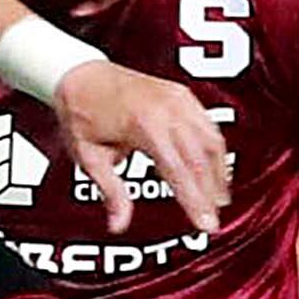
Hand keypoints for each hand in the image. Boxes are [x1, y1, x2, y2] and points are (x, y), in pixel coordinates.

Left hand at [56, 64, 229, 234]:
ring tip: (218, 199)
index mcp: (145, 125)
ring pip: (211, 141)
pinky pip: (208, 125)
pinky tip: (215, 168)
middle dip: (210, 192)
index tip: (205, 223)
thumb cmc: (82, 112)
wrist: (80, 75)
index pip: (179, 171)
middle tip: (213, 218)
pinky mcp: (182, 94)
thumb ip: (111, 191)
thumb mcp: (89, 157)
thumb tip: (118, 223)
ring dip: (218, 173)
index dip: (194, 201)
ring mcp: (178, 99)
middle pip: (201, 158)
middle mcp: (167, 109)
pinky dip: (215, 150)